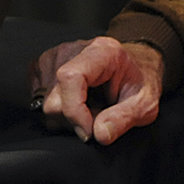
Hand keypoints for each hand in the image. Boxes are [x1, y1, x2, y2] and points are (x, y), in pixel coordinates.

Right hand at [29, 36, 160, 144]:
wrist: (135, 67)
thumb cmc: (139, 83)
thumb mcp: (145, 104)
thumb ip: (124, 118)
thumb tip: (99, 134)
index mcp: (101, 52)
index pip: (71, 78)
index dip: (75, 111)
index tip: (89, 131)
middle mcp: (73, 49)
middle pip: (55, 99)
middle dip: (75, 121)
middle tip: (98, 117)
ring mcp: (55, 57)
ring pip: (44, 104)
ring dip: (66, 118)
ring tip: (90, 109)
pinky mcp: (43, 68)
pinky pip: (38, 100)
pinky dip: (58, 112)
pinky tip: (76, 104)